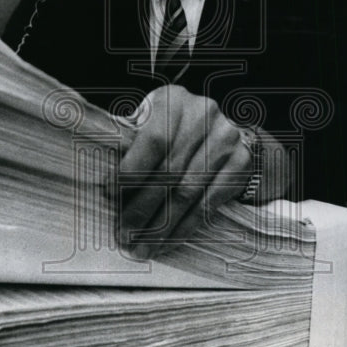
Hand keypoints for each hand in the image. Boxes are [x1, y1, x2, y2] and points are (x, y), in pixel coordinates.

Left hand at [115, 85, 255, 257]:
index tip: (110, 196)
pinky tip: (167, 242)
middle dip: (142, 208)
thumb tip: (105, 187)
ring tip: (142, 246)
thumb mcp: (152, 124)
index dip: (131, 171)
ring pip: (187, 192)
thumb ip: (131, 145)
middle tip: (124, 234)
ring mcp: (226, 138)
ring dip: (162, 225)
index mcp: (173, 100)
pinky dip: (185, 227)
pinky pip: (208, 203)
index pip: (153, 140)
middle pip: (168, 171)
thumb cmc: (174, 132)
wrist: (226, 132)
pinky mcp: (241, 162)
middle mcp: (203, 114)